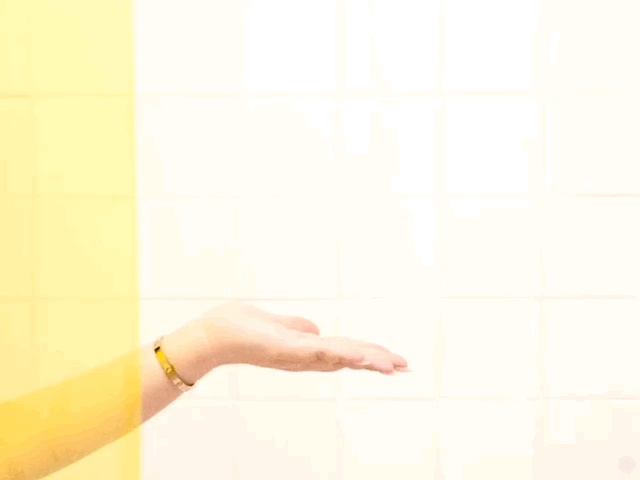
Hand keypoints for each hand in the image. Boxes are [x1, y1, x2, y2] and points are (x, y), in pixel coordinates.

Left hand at [193, 301, 408, 374]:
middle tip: (405, 366)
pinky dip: (340, 355)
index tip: (396, 361)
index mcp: (307, 350)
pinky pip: (317, 353)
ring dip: (366, 360)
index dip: (371, 356)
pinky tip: (358, 355)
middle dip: (377, 362)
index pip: (346, 352)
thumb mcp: (278, 325)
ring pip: (339, 358)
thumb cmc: (242, 328)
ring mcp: (296, 355)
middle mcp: (305, 357)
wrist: (214, 335)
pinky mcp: (285, 349)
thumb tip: (315, 331)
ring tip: (391, 363)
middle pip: (349, 358)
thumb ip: (298, 328)